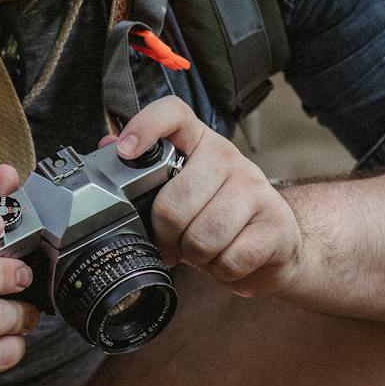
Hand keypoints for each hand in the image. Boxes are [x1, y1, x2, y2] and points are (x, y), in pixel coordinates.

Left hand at [98, 97, 303, 297]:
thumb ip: (146, 173)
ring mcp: (255, 188)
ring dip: (196, 257)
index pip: (174, 114)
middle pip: (174, 202)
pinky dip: (221, 272)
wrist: (277, 244)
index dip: (146, 126)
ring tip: (203, 251)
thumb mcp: (183, 191)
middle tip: (175, 242)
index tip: (126, 150)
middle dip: (168, 236)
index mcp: (199, 143)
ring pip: (202, 237)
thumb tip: (108, 145)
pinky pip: (229, 260)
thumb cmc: (220, 216)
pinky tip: (227, 260)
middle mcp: (228, 157)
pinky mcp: (275, 223)